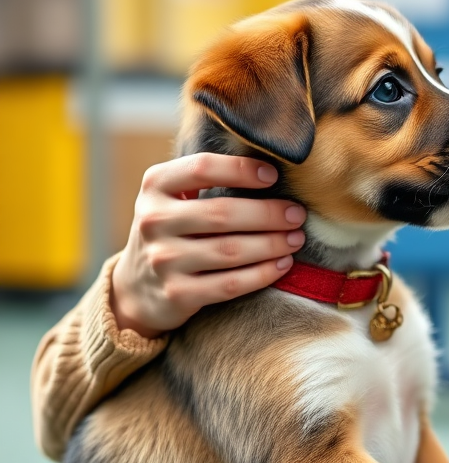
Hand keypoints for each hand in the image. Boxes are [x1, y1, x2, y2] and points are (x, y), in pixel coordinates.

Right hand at [110, 153, 306, 337]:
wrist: (138, 288)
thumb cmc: (174, 230)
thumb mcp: (175, 197)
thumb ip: (207, 179)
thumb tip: (272, 170)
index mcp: (155, 186)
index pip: (203, 168)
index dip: (242, 169)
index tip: (273, 176)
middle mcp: (153, 220)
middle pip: (223, 213)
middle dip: (269, 214)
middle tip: (297, 214)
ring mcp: (163, 260)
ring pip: (231, 250)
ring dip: (272, 244)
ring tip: (296, 239)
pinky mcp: (177, 294)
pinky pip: (231, 284)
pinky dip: (263, 273)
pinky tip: (283, 264)